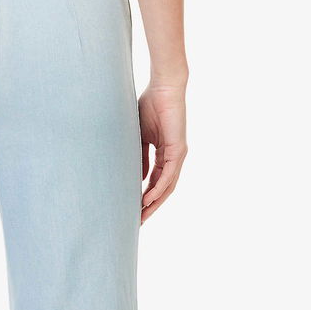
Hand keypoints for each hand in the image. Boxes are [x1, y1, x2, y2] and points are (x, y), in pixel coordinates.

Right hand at [138, 84, 187, 222]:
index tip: (132, 210)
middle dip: (149, 206)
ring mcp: (177, 155)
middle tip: (137, 222)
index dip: (144, 197)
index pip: (155, 181)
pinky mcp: (178, 150)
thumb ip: (139, 156)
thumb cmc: (150, 105)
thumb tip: (137, 178)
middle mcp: (173, 157)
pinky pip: (168, 176)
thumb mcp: (140, 137)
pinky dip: (158, 189)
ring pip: (167, 187)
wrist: (163, 87)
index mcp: (164, 153)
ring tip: (141, 216)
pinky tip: (147, 199)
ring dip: (154, 203)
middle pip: (162, 189)